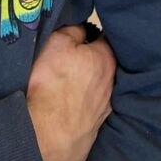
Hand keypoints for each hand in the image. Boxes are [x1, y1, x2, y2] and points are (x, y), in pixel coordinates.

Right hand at [26, 25, 115, 160]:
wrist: (49, 133)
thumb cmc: (53, 83)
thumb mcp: (57, 41)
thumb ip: (73, 30)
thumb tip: (81, 28)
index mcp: (106, 59)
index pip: (104, 37)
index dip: (90, 32)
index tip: (79, 33)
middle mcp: (112, 82)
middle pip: (102, 62)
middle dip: (90, 57)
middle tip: (71, 56)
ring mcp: (105, 106)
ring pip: (98, 84)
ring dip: (88, 81)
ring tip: (68, 80)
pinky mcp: (96, 124)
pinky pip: (91, 104)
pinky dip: (83, 100)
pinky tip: (70, 101)